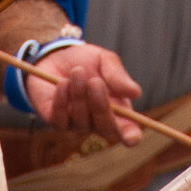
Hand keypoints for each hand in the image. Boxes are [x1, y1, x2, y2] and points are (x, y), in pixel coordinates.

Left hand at [24, 43, 142, 146]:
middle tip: (95, 82)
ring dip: (79, 95)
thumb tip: (136, 92)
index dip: (131, 136)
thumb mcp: (104, 60)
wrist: (55, 54)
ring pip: (81, 120)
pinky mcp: (56, 121)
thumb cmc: (86, 60)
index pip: (128, 131)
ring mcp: (77, 124)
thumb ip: (117, 76)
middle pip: (105, 127)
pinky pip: (60, 119)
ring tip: (77, 71)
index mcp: (117, 110)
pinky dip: (61, 100)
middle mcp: (98, 121)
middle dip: (100, 105)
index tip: (131, 136)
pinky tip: (62, 83)